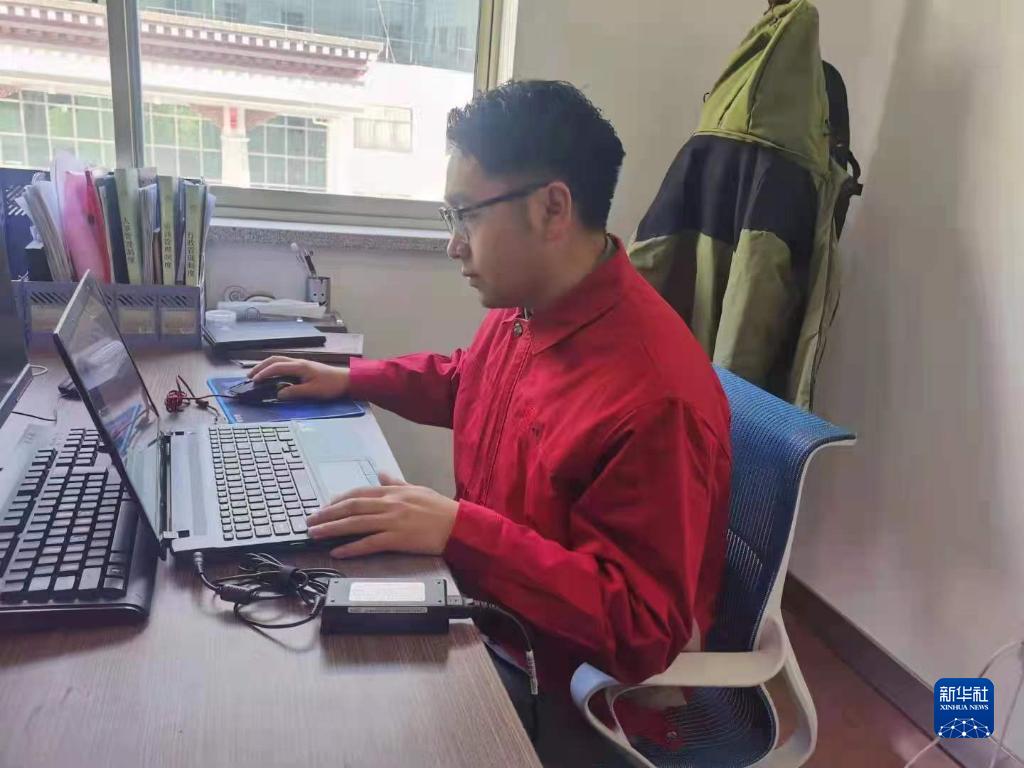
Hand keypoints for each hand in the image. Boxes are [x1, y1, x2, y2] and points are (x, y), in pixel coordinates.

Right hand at [247, 356, 348, 400]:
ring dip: (266, 366)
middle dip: (260, 367)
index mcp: (299, 366)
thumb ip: (295, 392)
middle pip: (275, 360)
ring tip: (256, 375)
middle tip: (249, 376)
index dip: (264, 373)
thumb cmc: (331, 385)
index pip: (277, 366)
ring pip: (279, 361)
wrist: (346, 380)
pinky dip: (274, 368)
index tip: (254, 380)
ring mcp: (301, 364)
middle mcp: (298, 362)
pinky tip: (271, 375)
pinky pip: (284, 365)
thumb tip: (278, 394)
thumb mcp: (313, 391)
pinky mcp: (303, 368)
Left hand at [306, 472, 458, 558]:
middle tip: (310, 520)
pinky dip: (351, 548)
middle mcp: (390, 504)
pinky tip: (338, 551)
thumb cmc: (441, 509)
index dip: (338, 500)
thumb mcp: (417, 489)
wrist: (460, 525)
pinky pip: (369, 543)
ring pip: (355, 523)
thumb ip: (396, 482)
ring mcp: (393, 521)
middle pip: (351, 507)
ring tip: (315, 534)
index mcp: (393, 492)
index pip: (359, 493)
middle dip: (327, 513)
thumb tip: (380, 474)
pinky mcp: (398, 539)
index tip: (324, 506)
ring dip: (332, 529)